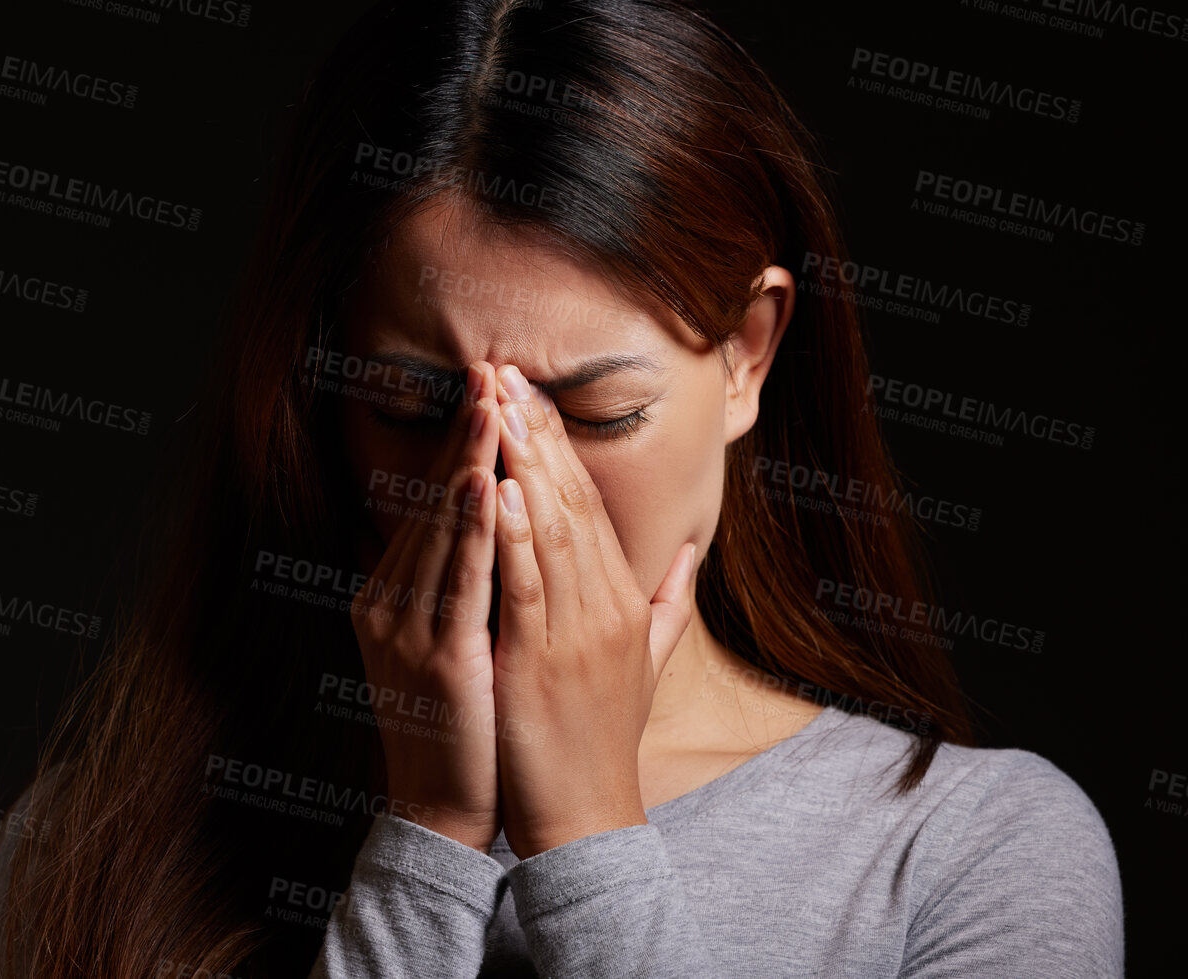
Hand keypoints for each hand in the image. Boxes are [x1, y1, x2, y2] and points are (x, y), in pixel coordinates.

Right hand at [350, 362, 503, 852]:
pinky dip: (470, 527)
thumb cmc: (462, 721)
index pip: (431, 499)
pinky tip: (485, 483)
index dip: (461, 441)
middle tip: (490, 368)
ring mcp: (404, 626)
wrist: (444, 808)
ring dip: (467, 460)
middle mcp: (388, 598)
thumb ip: (454, 579)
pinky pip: (456, 579)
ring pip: (440, 527)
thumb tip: (468, 527)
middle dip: (465, 432)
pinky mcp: (433, 655)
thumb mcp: (450, 637)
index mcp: (394, 590)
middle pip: (430, 498)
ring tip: (492, 405)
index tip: (492, 387)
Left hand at [487, 364, 697, 859]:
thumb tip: (689, 555)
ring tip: (500, 405)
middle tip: (505, 369)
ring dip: (522, 464)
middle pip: (571, 500)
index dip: (558, 444)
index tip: (530, 391)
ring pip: (551, 531)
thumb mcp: (645, 662)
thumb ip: (665, 602)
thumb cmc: (602, 740)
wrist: (589, 819)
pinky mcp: (542, 663)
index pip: (591, 503)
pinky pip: (528, 588)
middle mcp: (607, 605)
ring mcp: (577, 633)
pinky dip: (514, 536)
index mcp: (624, 600)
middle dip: (536, 432)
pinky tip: (498, 491)